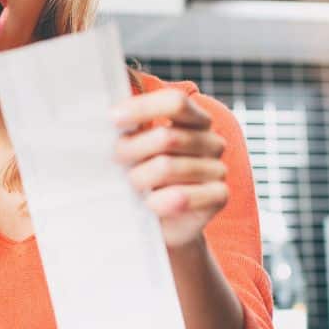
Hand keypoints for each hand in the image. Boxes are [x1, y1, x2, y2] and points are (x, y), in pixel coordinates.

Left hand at [112, 89, 228, 249]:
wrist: (161, 225)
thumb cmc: (145, 180)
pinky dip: (160, 202)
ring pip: (168, 166)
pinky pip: (184, 195)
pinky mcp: (219, 195)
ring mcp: (218, 168)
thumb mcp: (135, 151)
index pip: (175, 103)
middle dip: (131, 149)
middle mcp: (210, 140)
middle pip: (167, 137)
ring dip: (140, 178)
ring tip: (131, 187)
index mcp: (193, 120)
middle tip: (114, 160)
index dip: (143, 108)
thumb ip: (130, 131)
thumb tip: (109, 116)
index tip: (112, 118)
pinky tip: (150, 205)